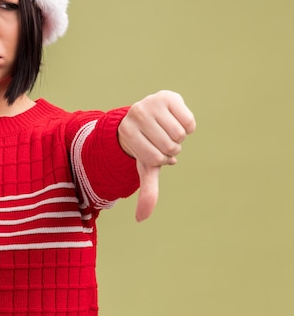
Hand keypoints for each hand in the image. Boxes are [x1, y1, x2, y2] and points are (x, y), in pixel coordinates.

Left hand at [118, 90, 195, 221]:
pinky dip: (188, 126)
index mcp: (127, 132)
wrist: (148, 117)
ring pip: (180, 134)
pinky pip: (189, 122)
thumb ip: (147, 192)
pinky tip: (176, 121)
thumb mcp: (146, 167)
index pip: (156, 158)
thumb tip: (140, 219)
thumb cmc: (146, 145)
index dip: (161, 159)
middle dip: (171, 148)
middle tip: (161, 140)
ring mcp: (151, 102)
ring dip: (179, 137)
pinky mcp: (168, 96)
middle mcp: (135, 113)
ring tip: (167, 131)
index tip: (152, 150)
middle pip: (169, 146)